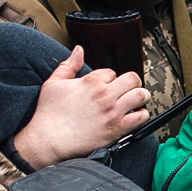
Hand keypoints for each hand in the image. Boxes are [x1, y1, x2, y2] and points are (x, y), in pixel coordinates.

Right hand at [10, 46, 151, 168]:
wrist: (49, 140)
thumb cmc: (49, 113)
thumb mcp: (53, 83)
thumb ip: (69, 65)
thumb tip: (78, 50)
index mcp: (91, 82)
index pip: (112, 72)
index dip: (109, 79)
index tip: (106, 86)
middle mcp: (104, 95)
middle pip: (132, 79)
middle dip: (131, 83)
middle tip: (128, 89)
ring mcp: (112, 112)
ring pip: (141, 95)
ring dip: (141, 96)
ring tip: (136, 100)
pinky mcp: (117, 128)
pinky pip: (141, 117)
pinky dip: (142, 115)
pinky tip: (136, 115)